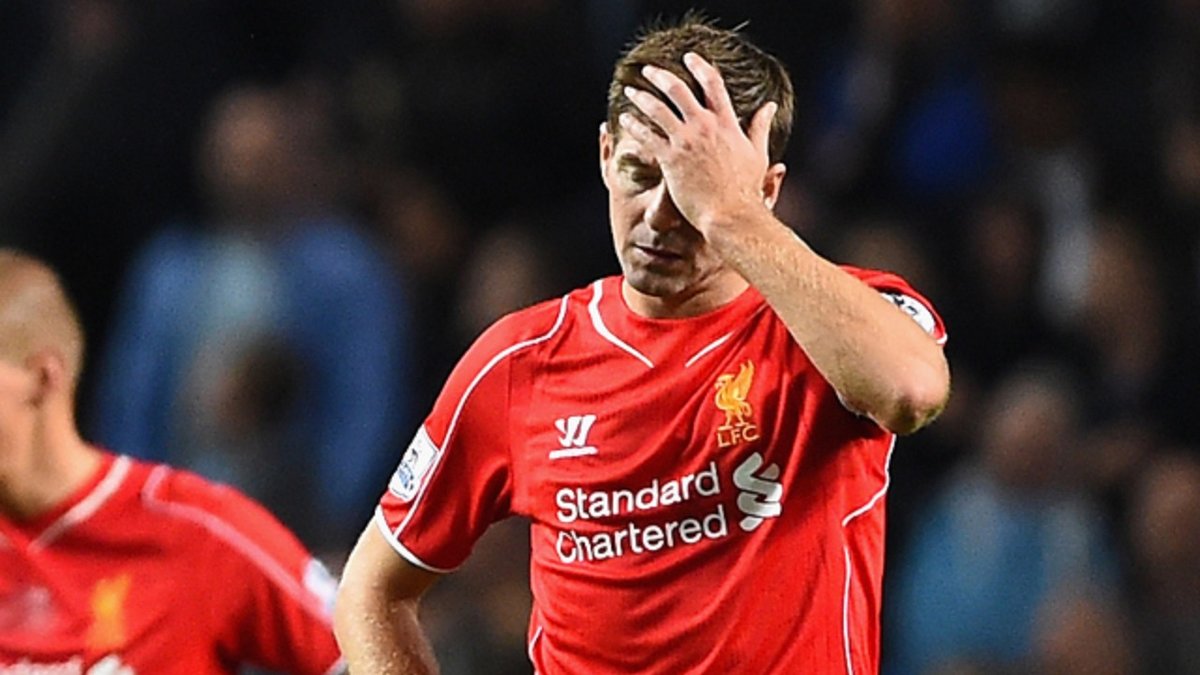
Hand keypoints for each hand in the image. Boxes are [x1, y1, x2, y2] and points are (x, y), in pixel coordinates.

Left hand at [620, 52, 777, 237]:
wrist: (730, 213)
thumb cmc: (745, 189)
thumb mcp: (757, 153)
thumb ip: (760, 127)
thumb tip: (770, 106)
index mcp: (726, 123)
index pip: (713, 84)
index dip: (700, 66)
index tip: (689, 58)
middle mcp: (705, 127)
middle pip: (678, 90)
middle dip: (661, 76)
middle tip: (648, 70)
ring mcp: (686, 142)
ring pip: (657, 109)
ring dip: (641, 97)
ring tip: (630, 91)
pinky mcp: (670, 159)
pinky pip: (647, 136)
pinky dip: (634, 125)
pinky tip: (625, 120)